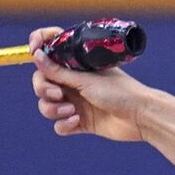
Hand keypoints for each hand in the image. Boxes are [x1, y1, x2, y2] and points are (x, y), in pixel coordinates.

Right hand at [29, 26, 152, 141]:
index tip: (34, 51)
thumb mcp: (86, 80)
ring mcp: (76, 102)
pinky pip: (59, 125)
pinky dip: (64, 125)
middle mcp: (74, 82)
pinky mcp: (81, 122)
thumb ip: (59, 71)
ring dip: (53, 109)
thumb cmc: (119, 92)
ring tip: (71, 111)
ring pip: (47, 106)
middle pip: (42, 83)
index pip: (49, 52)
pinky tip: (77, 122)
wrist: (141, 118)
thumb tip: (36, 55)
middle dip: (43, 89)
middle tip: (58, 94)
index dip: (38, 49)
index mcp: (76, 66)